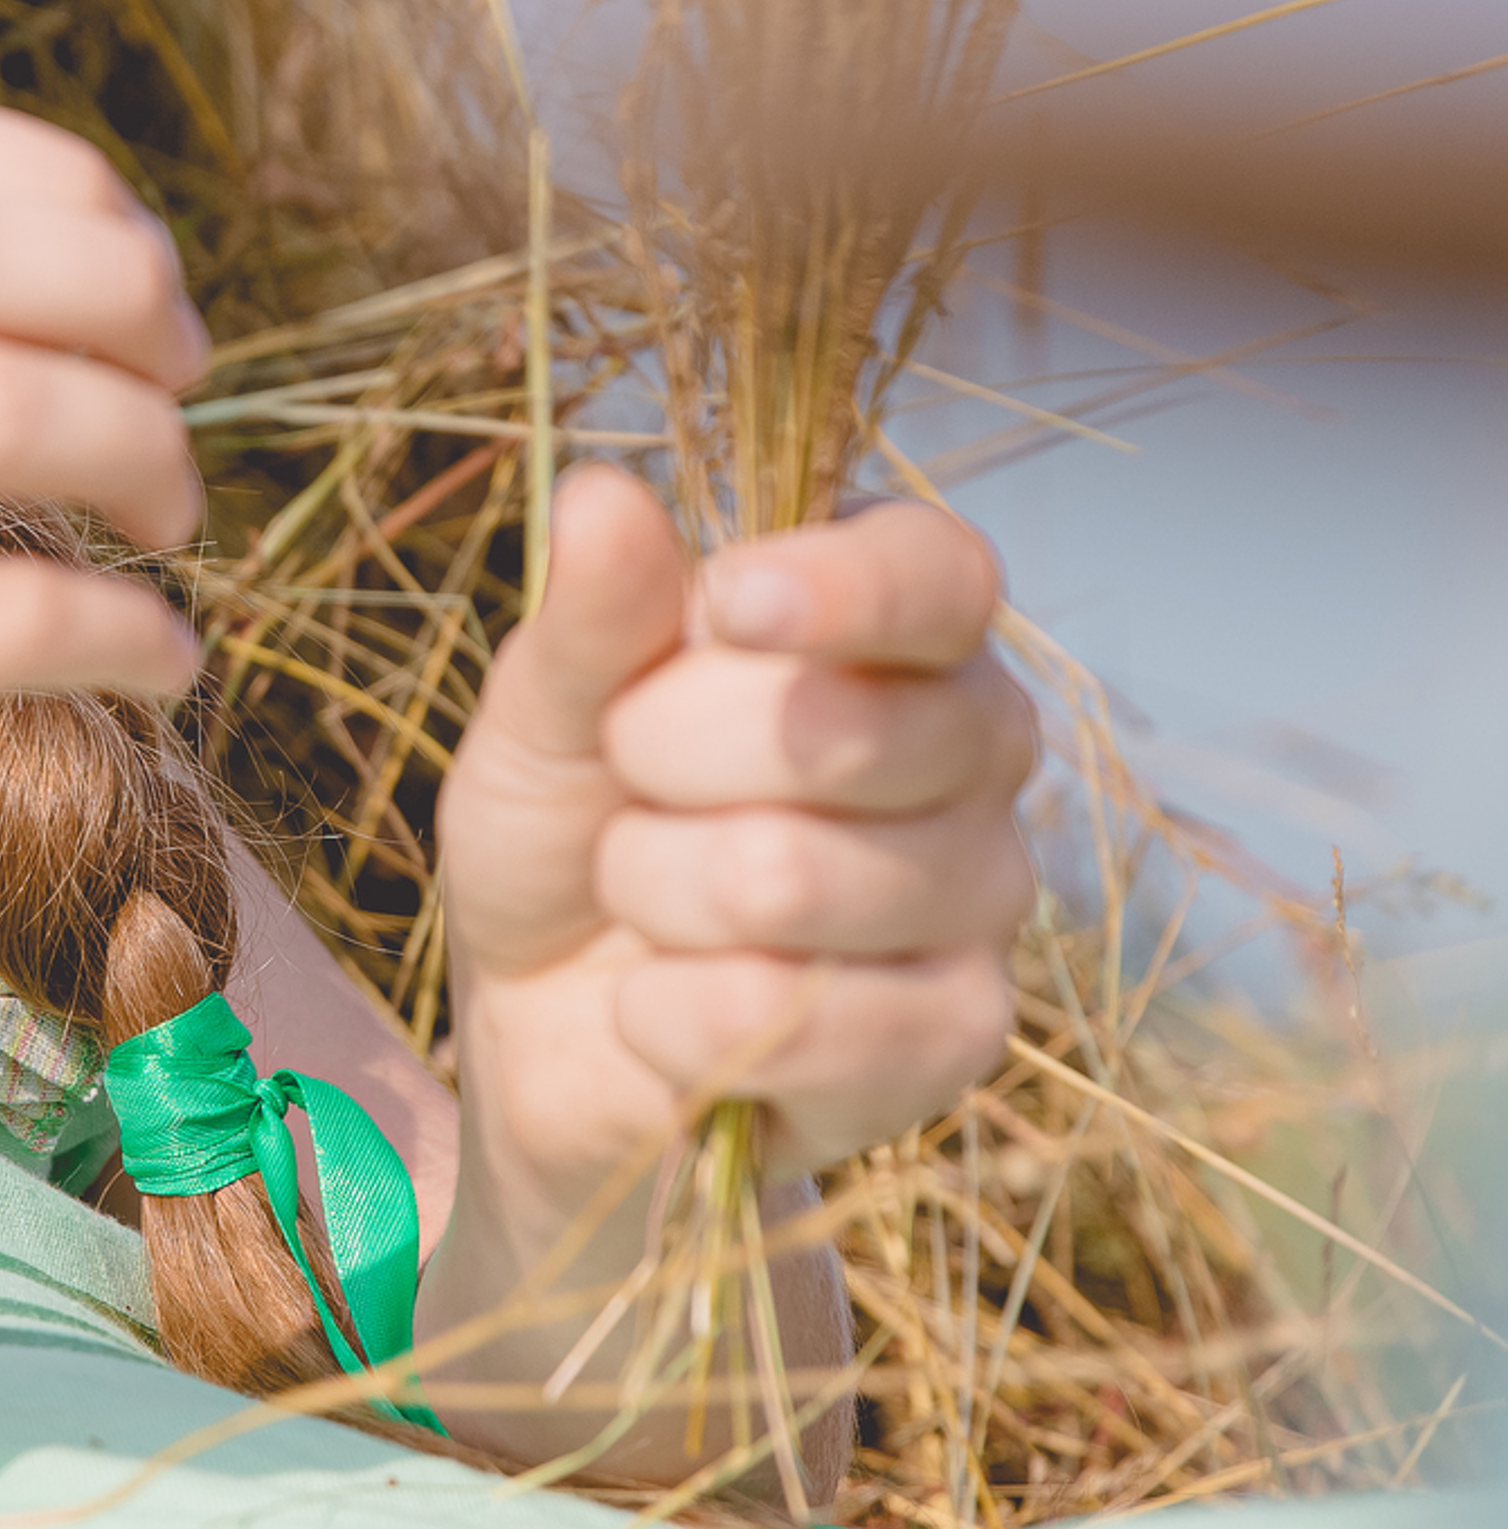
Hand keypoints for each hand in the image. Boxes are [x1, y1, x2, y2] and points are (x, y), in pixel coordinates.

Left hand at [429, 465, 1033, 1292]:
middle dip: (661, 761)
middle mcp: (975, 743)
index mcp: (896, 626)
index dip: (845, 588)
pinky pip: (794, 1016)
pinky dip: (673, 1017)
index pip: (937, 572)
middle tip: (628, 785)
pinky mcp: (960, 1034)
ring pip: (788, 878)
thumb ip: (590, 618)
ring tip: (645, 900)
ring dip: (653, 894)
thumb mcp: (544, 714)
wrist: (549, 1032)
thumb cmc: (568, 834)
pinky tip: (664, 1008)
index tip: (728, 604)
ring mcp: (984, 893)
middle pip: (837, 726)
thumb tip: (603, 494)